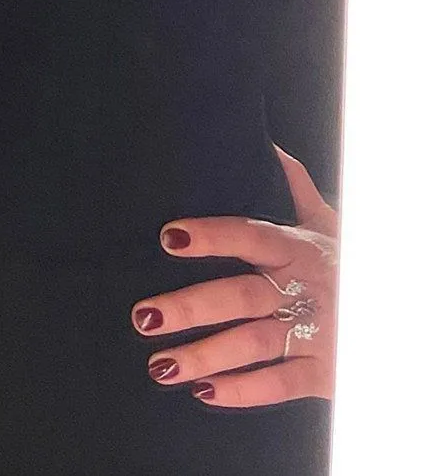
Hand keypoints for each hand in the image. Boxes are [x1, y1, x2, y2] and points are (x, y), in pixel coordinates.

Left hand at [131, 145, 338, 405]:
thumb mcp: (328, 223)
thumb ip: (295, 187)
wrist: (396, 313)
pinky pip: (281, 384)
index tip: (169, 236)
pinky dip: (243, 390)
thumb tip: (267, 147)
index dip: (211, 235)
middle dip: (191, 307)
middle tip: (144, 315)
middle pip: (241, 296)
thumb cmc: (349, 264)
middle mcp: (303, 289)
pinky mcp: (325, 373)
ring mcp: (315, 333)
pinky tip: (205, 392)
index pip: (250, 236)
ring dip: (205, 356)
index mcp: (299, 248)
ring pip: (253, 344)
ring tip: (160, 363)